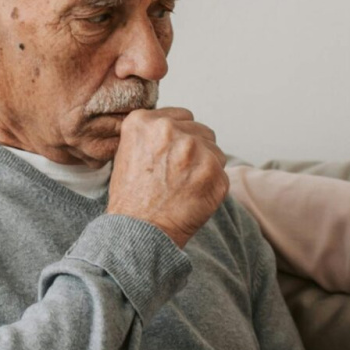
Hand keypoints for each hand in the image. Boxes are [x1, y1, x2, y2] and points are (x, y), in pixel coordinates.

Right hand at [107, 107, 227, 246]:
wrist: (139, 232)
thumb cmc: (132, 199)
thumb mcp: (127, 152)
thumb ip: (152, 133)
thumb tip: (178, 125)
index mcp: (145, 122)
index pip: (182, 116)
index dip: (179, 137)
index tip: (172, 154)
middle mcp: (170, 130)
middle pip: (201, 131)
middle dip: (194, 151)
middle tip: (178, 175)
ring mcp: (194, 150)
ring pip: (215, 150)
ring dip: (206, 166)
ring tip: (185, 186)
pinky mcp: (214, 171)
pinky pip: (222, 172)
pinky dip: (213, 185)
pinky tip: (194, 196)